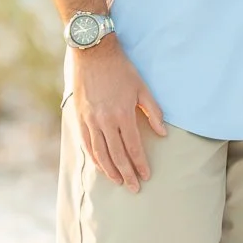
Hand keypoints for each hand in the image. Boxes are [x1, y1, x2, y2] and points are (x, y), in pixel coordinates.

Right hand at [72, 38, 165, 190]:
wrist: (93, 54)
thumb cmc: (121, 70)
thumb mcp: (142, 88)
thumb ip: (153, 112)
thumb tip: (163, 133)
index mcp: (122, 114)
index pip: (133, 146)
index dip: (140, 163)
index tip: (146, 176)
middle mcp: (104, 121)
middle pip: (116, 155)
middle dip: (126, 173)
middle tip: (134, 188)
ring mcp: (89, 120)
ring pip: (99, 153)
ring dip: (109, 170)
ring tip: (118, 181)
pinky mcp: (79, 117)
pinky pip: (86, 143)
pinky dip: (94, 157)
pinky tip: (100, 166)